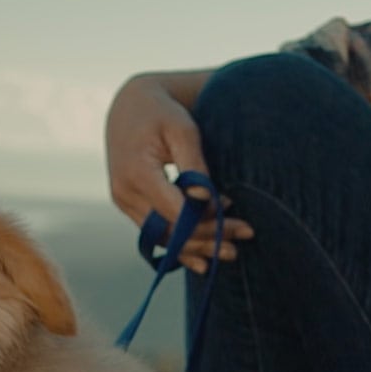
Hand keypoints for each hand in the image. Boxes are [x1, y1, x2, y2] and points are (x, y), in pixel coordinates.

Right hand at [104, 71, 252, 272]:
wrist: (129, 108)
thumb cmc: (162, 113)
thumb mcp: (182, 129)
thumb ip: (194, 163)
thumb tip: (207, 200)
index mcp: (137, 171)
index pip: (174, 209)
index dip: (204, 217)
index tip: (233, 210)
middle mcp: (125, 192)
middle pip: (170, 229)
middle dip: (208, 236)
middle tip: (246, 234)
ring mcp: (124, 202)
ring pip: (163, 237)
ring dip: (197, 247)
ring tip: (231, 252)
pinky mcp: (128, 207)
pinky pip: (154, 235)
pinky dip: (179, 248)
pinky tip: (203, 263)